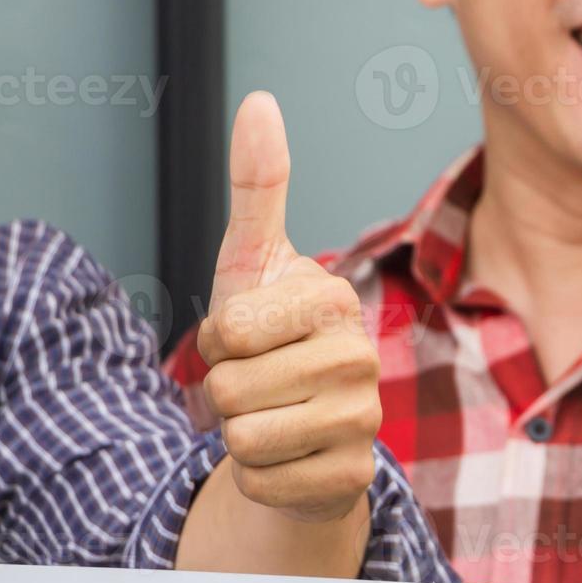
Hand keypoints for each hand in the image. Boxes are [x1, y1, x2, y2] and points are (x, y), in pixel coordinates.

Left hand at [199, 92, 382, 523]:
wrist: (304, 425)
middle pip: (231, 388)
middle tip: (260, 382)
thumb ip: (257, 183)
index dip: (216, 340)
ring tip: (272, 416)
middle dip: (225, 392)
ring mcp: (365, 419)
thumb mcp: (253, 262)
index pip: (227, 331)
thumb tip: (259, 100)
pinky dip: (258, 477)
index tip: (246, 337)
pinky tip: (289, 456)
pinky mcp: (354, 477)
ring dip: (238, 435)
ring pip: (244, 439)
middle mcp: (360, 357)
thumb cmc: (270, 337)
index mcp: (335, 300)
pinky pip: (262, 482)